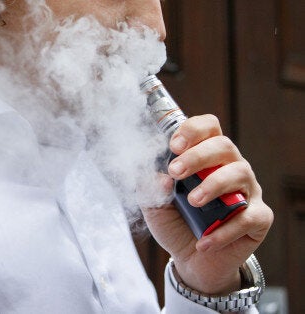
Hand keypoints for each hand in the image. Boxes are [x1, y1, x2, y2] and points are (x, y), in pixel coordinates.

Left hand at [141, 114, 272, 294]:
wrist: (189, 260)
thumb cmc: (174, 222)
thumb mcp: (154, 206)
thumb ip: (151, 189)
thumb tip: (160, 177)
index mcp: (206, 157)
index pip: (208, 128)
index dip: (193, 130)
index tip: (174, 146)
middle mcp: (230, 167)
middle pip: (223, 146)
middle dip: (198, 156)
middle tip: (176, 173)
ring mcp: (247, 191)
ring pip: (240, 174)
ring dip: (214, 185)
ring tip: (193, 202)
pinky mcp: (258, 218)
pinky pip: (249, 217)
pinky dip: (225, 230)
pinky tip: (204, 241)